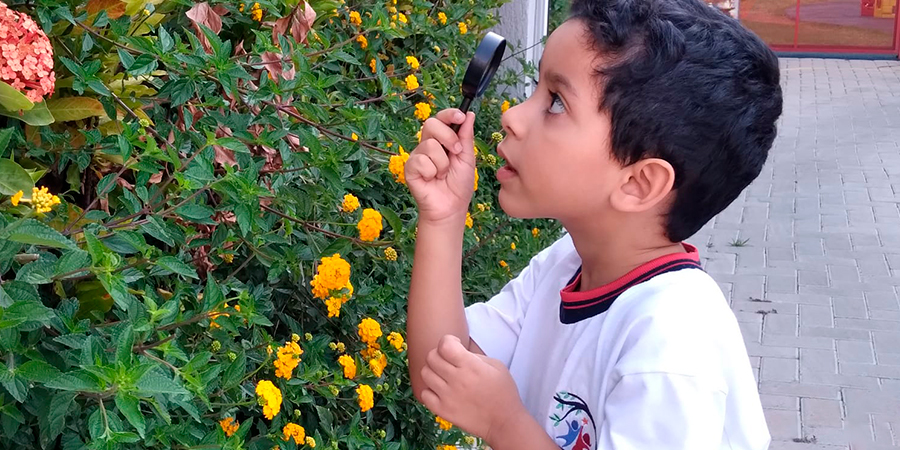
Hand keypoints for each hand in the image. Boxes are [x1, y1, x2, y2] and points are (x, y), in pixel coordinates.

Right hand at [405, 109, 475, 224]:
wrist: (451, 207)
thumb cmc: (459, 184)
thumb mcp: (467, 158)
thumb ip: (466, 136)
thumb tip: (469, 114)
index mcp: (443, 140)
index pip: (441, 118)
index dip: (449, 114)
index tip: (461, 116)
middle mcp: (428, 144)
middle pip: (431, 124)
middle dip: (448, 136)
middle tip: (456, 152)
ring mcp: (418, 156)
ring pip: (430, 145)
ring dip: (442, 163)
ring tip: (443, 174)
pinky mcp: (410, 168)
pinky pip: (421, 161)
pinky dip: (432, 172)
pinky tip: (432, 180)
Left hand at [419, 335, 525, 442]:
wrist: (504, 422)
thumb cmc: (503, 392)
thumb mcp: (496, 365)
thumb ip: (474, 356)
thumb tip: (457, 351)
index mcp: (470, 366)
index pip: (444, 345)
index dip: (448, 341)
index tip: (455, 345)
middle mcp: (456, 379)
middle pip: (431, 357)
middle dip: (439, 354)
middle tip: (449, 360)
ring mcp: (447, 396)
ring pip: (425, 373)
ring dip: (433, 371)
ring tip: (444, 376)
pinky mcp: (443, 410)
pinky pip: (424, 394)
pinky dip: (430, 390)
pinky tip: (441, 390)